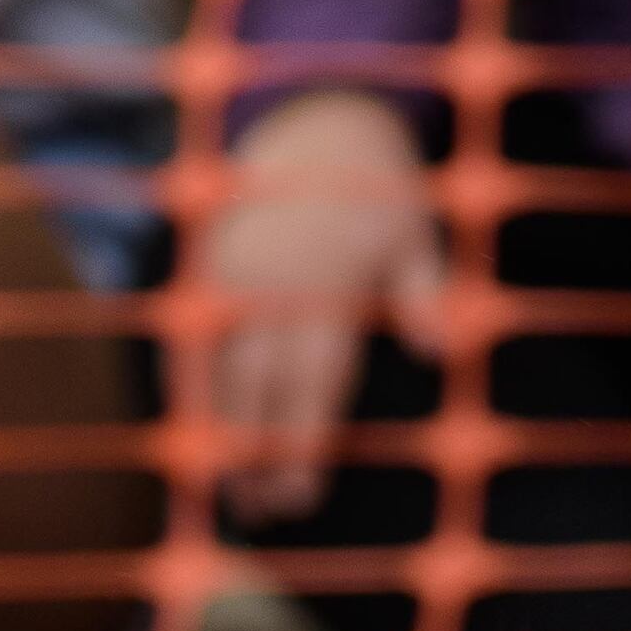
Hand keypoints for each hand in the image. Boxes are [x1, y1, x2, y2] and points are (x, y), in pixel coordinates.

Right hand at [205, 93, 444, 526]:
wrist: (314, 116)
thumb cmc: (379, 188)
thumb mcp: (415, 231)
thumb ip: (423, 290)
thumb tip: (439, 349)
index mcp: (326, 280)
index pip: (311, 381)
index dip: (302, 444)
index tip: (299, 496)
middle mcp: (271, 282)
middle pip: (259, 389)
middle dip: (258, 456)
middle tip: (263, 514)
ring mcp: (229, 273)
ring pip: (217, 373)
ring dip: (221, 437)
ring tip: (229, 493)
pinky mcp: (203, 265)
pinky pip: (191, 342)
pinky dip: (191, 392)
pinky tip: (195, 435)